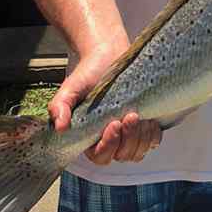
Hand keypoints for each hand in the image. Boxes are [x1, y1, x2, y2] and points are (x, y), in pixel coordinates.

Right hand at [48, 41, 162, 163]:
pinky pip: (152, 141)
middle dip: (128, 139)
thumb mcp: (70, 88)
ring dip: (140, 137)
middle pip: (122, 155)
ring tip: (136, 114)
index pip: (100, 156)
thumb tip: (59, 126)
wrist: (108, 55)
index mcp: (89, 137)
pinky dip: (152, 134)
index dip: (108, 146)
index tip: (113, 124)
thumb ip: (60, 106)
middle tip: (129, 116)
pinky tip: (149, 120)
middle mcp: (109, 140)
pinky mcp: (144, 125)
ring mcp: (128, 134)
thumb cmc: (88, 73)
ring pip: (137, 151)